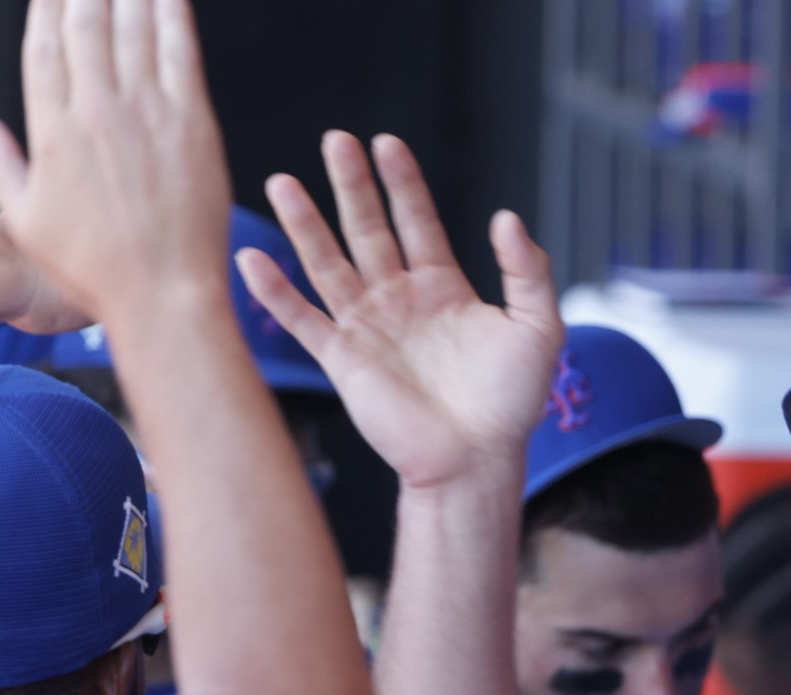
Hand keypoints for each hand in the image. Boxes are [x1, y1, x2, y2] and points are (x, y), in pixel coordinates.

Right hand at [0, 0, 230, 325]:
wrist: (163, 292)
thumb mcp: (26, 217)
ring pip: (134, 30)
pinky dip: (174, 16)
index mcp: (53, 131)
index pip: (44, 47)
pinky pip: (182, 54)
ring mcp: (149, 116)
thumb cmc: (97, 267)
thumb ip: (0, 163)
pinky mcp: (194, 126)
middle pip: (86, 26)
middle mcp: (98, 113)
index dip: (47, 8)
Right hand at [237, 132, 563, 489]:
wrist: (477, 458)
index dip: (403, 184)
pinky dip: (275, 291)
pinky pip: (301, 319)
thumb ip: (527, 271)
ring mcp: (368, 327)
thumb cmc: (512, 401)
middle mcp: (400, 301)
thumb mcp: (538, 327)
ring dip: (305, 224)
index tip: (386, 144)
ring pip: (328, 263)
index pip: (418, 222)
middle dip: (351, 186)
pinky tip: (252, 257)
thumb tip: (505, 218)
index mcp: (444, 289)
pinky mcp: (343, 360)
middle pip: (369, 231)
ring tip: (283, 181)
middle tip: (335, 140)